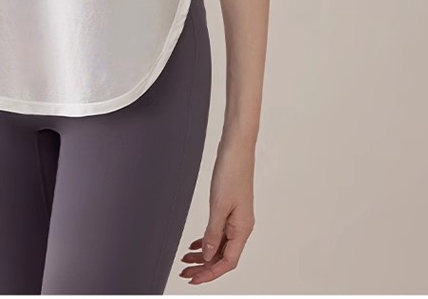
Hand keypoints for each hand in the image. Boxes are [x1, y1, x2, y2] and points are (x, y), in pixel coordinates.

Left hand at [179, 138, 255, 284]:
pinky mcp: (230, 208)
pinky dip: (207, 239)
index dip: (210, 273)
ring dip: (204, 254)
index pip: (227, 262)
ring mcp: (236, 218)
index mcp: (242, 229)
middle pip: (223, 256)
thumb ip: (213, 233)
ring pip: (220, 245)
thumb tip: (208, 255)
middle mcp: (241, 226)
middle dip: (204, 266)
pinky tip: (197, 243)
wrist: (236, 148)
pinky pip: (219, 232)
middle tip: (186, 271)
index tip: (194, 278)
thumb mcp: (219, 206)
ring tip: (187, 259)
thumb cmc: (232, 172)